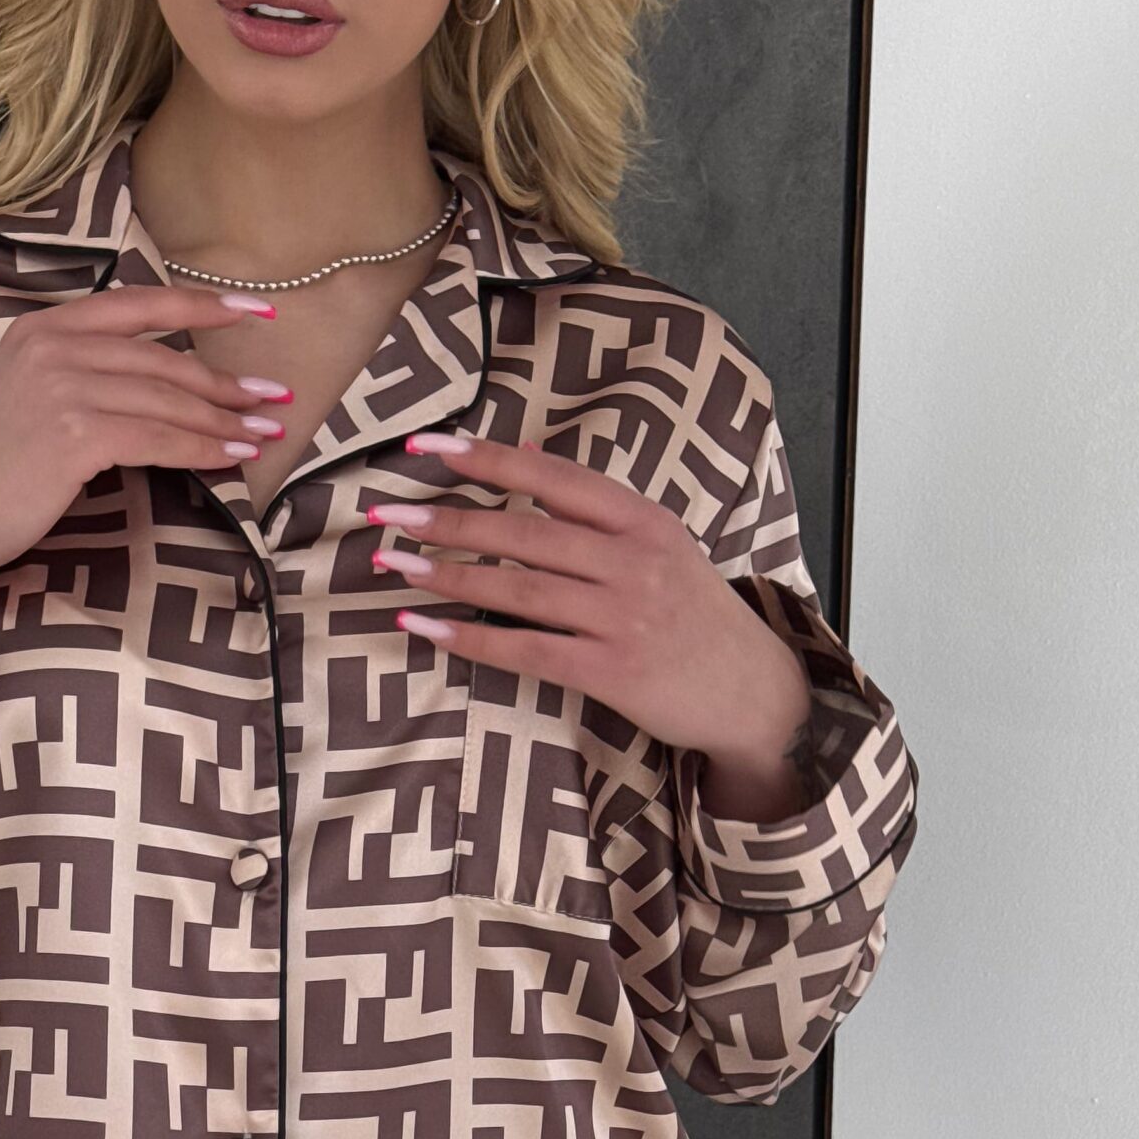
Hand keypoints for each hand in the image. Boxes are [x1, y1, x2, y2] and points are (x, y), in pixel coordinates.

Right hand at [0, 282, 293, 618]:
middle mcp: (53, 345)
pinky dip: (202, 449)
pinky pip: (158, 437)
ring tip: (265, 433)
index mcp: (44, 327)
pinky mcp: (74, 433)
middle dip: (226, 379)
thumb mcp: (34, 400)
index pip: (139, 303)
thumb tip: (167, 383)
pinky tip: (232, 458)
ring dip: (224, 420)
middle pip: (162, 358)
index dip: (204, 305)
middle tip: (274, 397)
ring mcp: (62, 386)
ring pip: (167, 399)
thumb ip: (85, 374)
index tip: (259, 309)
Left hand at [370, 431, 821, 822]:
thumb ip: (592, 507)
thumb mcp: (657, 544)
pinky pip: (526, 650)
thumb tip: (526, 456)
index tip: (428, 447)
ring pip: (517, 588)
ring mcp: (622, 618)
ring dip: (447, 576)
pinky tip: (425, 628)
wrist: (750, 690)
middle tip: (387, 512)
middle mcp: (632, 562)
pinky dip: (470, 639)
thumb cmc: (693, 613)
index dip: (487, 460)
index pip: (552, 478)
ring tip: (393, 564)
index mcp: (642, 520)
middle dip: (448, 519)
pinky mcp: (611, 672)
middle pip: (524, 532)